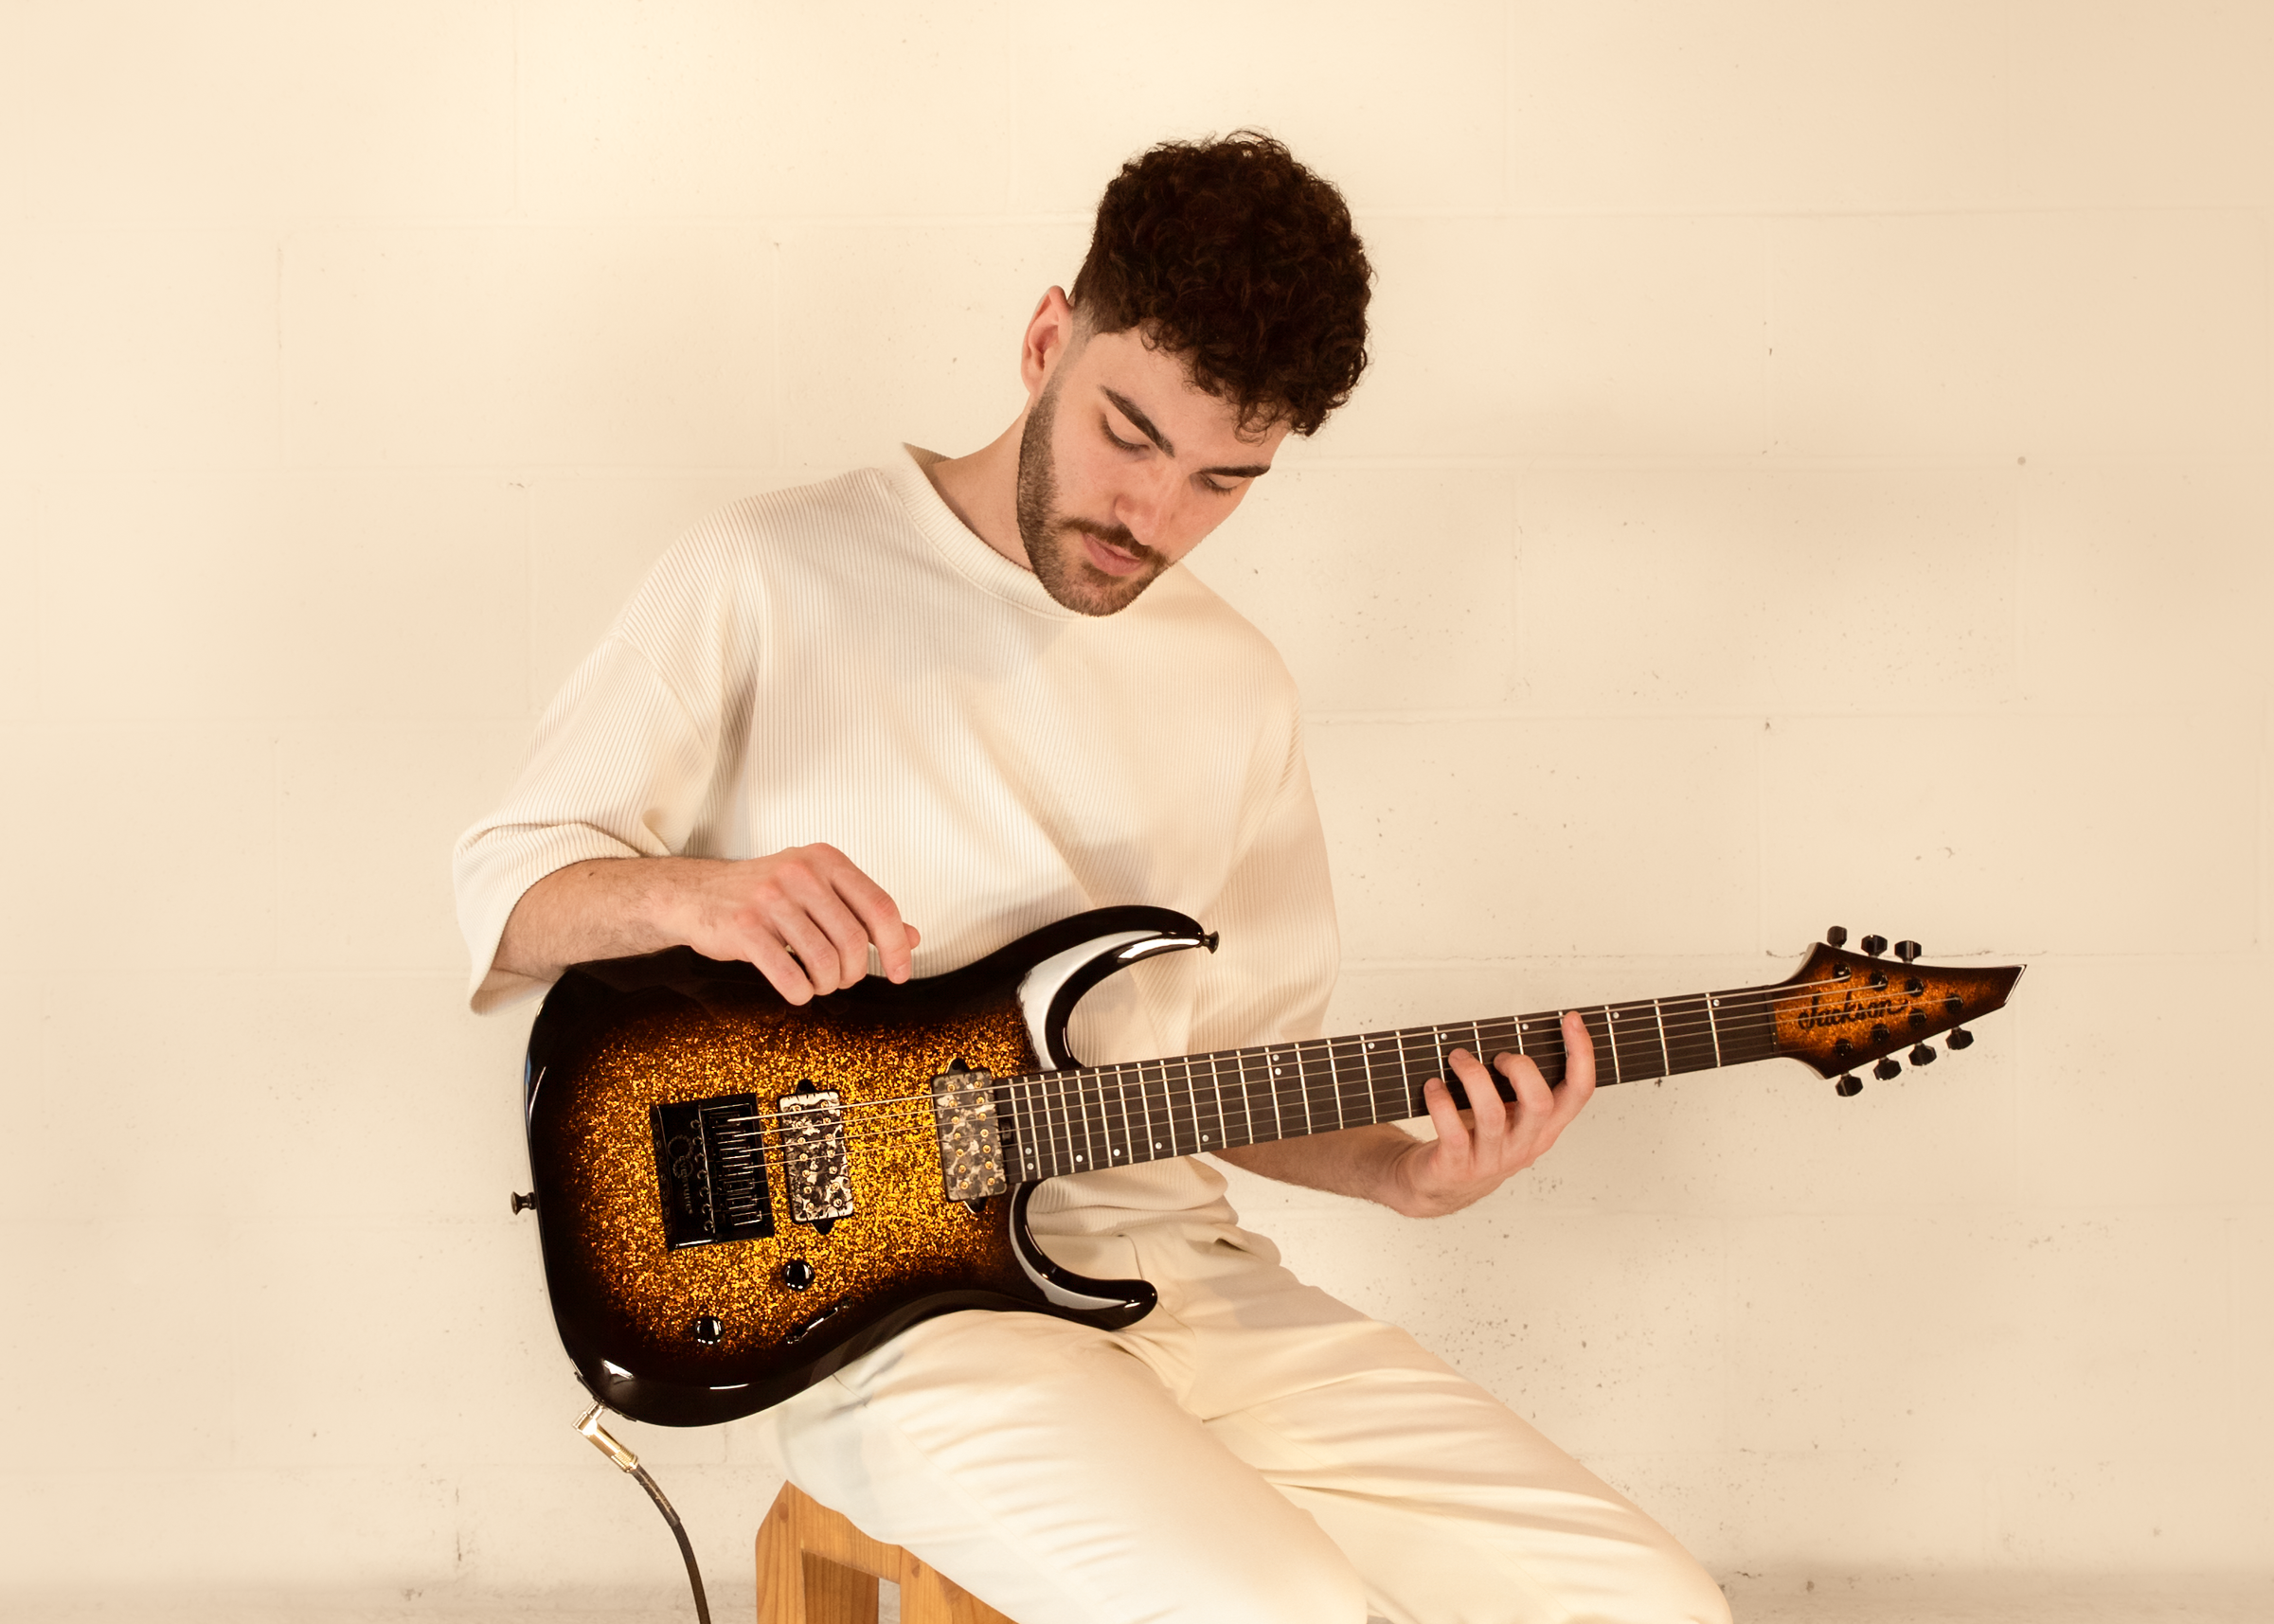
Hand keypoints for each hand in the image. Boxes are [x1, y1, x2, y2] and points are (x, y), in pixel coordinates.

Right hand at [669, 844, 919, 1004]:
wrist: (695, 893)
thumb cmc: (762, 894)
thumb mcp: (818, 890)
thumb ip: (862, 911)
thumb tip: (912, 937)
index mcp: (826, 860)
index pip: (880, 906)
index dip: (896, 946)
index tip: (898, 973)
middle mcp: (801, 873)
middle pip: (854, 940)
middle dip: (853, 972)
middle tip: (841, 979)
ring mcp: (771, 898)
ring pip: (824, 961)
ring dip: (826, 984)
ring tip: (817, 982)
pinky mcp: (744, 927)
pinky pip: (789, 975)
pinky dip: (800, 992)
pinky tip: (797, 989)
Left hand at [1385, 1010, 1596, 1216]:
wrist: (1439, 1186)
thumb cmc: (1476, 1140)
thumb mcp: (1511, 1117)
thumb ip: (1519, 1085)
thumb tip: (1515, 1033)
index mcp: (1544, 1129)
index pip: (1579, 1092)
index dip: (1581, 1055)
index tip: (1572, 1020)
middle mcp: (1524, 1144)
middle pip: (1540, 1103)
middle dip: (1519, 1068)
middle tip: (1497, 1057)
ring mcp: (1491, 1158)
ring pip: (1491, 1113)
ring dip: (1472, 1076)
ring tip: (1457, 1058)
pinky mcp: (1456, 1166)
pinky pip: (1452, 1131)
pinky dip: (1440, 1101)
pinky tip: (1433, 1086)